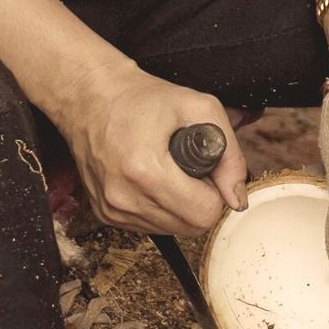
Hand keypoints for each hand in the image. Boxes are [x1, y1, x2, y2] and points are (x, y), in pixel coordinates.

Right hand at [58, 61, 247, 235]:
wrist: (91, 97)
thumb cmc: (143, 100)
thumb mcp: (200, 109)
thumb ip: (230, 156)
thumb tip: (237, 198)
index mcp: (146, 171)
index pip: (204, 214)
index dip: (215, 194)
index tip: (205, 173)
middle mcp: (124, 197)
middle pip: (191, 227)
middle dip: (200, 202)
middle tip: (190, 173)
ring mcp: (112, 209)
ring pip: (172, 230)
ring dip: (180, 208)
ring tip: (169, 173)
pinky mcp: (105, 215)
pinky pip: (151, 227)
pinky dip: (160, 209)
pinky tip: (152, 182)